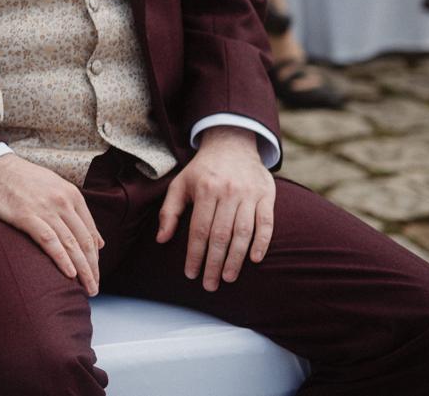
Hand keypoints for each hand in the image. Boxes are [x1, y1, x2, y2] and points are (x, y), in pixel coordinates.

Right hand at [0, 154, 103, 295]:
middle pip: (84, 241)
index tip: (95, 273)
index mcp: (72, 195)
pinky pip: (50, 241)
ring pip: (71, 244)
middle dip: (92, 268)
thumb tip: (99, 242)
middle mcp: (62, 201)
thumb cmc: (23, 180)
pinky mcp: (26, 216)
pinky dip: (62, 259)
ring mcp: (45, 208)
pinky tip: (70, 274)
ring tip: (88, 288)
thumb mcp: (56, 188)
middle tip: (94, 288)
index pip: (90, 233)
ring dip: (82, 269)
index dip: (95, 257)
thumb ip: (77, 213)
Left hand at [156, 127, 275, 291]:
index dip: (195, 254)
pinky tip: (255, 259)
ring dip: (236, 258)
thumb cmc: (202, 170)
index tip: (191, 274)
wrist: (232, 143)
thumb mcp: (180, 184)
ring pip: (244, 232)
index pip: (199, 229)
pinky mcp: (266, 195)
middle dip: (215, 263)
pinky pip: (267, 222)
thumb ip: (170, 212)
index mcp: (205, 190)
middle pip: (221, 235)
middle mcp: (228, 192)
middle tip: (210, 285)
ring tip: (228, 277)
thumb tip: (161, 240)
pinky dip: (262, 242)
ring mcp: (249, 194)